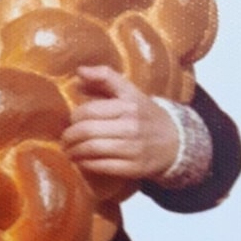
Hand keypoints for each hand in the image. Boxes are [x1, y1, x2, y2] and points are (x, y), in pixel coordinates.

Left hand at [61, 65, 178, 186]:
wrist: (175, 142)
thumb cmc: (145, 114)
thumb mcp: (130, 92)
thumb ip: (105, 78)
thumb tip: (79, 72)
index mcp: (129, 104)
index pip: (89, 110)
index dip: (74, 116)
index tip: (72, 120)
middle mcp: (131, 125)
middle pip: (87, 130)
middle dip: (69, 136)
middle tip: (65, 139)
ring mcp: (133, 148)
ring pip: (92, 149)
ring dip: (74, 151)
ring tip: (70, 151)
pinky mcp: (133, 168)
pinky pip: (101, 166)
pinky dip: (86, 164)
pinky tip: (82, 161)